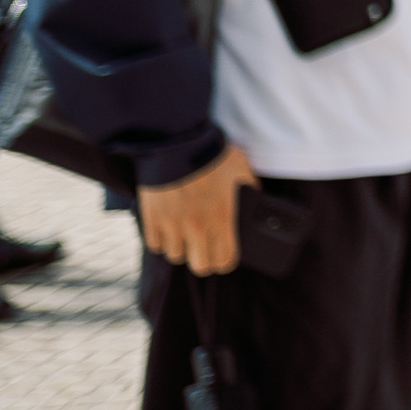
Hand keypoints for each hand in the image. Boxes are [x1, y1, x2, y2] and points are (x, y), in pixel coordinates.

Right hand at [138, 145, 256, 275]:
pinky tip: (167, 228)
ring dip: (181, 248)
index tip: (225, 257)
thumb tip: (258, 199)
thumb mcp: (242, 169)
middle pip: (200, 266)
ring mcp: (172, 225)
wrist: (178, 143)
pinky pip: (155, 244)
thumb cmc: (213, 155)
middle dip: (204, 260)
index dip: (225, 262)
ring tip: (185, 234)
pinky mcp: (152, 219)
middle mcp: (197, 227)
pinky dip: (161, 239)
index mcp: (222, 218)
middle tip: (204, 249)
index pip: (225, 260)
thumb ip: (251, 188)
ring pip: (175, 256)